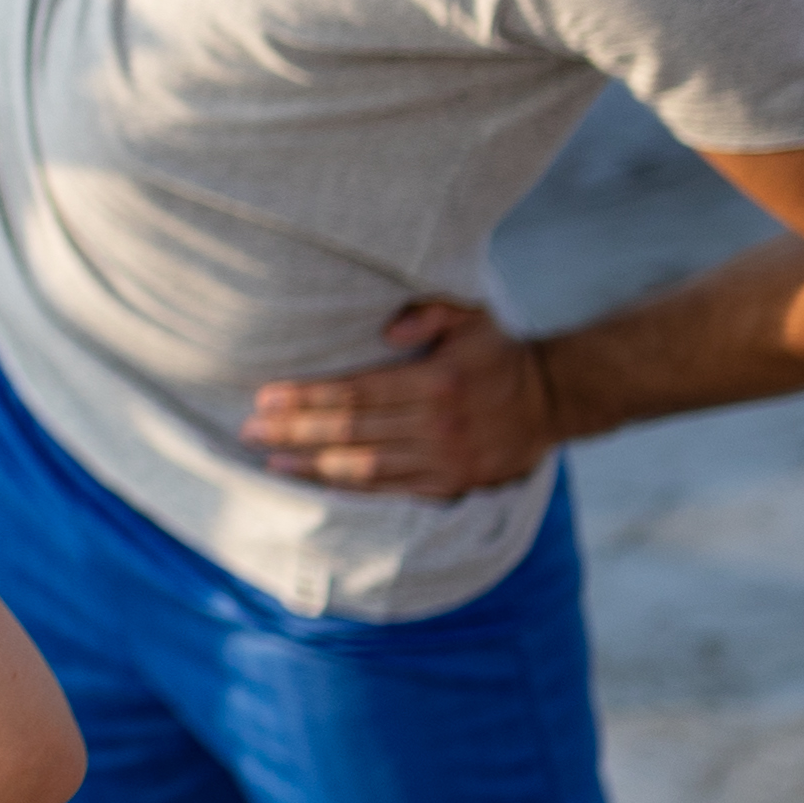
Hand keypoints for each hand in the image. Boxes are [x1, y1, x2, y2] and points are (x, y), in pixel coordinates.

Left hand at [243, 297, 564, 494]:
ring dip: (313, 466)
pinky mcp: (452, 484)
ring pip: (365, 467)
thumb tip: (386, 331)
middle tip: (249, 431)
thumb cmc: (498, 351)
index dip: (307, 397)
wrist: (554, 400)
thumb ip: (428, 313)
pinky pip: (390, 489)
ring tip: (271, 462)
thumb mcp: (472, 316)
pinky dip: (350, 488)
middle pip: (352, 431)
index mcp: (437, 381)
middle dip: (295, 432)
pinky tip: (317, 482)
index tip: (265, 398)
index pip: (357, 391)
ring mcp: (445, 459)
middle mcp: (439, 424)